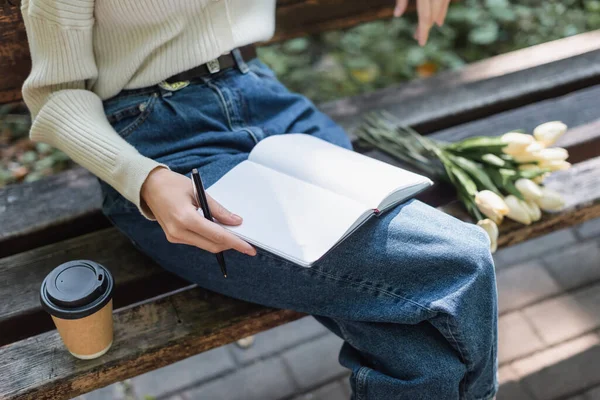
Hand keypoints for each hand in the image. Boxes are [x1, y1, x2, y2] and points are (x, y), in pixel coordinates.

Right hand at [141, 167, 256, 255]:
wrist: (148, 186)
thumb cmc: (173, 184)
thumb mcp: (199, 192)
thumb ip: (218, 210)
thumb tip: (236, 222)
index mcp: (185, 218)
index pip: (217, 235)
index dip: (236, 243)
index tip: (250, 248)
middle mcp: (178, 231)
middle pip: (213, 245)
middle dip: (231, 244)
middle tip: (246, 242)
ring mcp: (174, 237)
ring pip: (205, 245)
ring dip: (220, 241)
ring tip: (232, 232)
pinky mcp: (173, 237)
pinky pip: (197, 242)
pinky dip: (209, 238)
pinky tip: (216, 230)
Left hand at [394, 0, 450, 45]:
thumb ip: (401, 0)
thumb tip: (396, 15)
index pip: (424, 17)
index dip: (423, 31)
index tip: (421, 43)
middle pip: (433, 14)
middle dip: (427, 26)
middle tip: (420, 35)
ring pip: (443, 4)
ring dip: (440, 14)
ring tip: (439, 23)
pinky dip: (444, 5)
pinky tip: (442, 9)